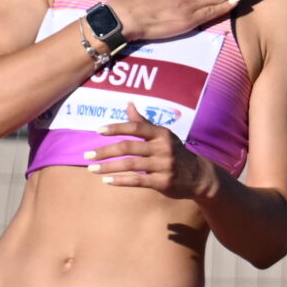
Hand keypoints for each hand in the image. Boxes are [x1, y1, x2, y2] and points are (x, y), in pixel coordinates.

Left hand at [84, 103, 216, 199]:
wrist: (199, 176)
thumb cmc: (175, 152)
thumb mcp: (163, 135)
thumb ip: (144, 122)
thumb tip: (128, 105)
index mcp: (162, 133)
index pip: (136, 127)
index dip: (117, 127)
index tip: (99, 130)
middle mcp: (163, 148)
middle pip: (129, 147)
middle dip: (105, 151)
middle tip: (87, 156)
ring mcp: (163, 165)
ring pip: (130, 165)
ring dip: (108, 167)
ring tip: (92, 169)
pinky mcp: (163, 182)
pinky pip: (137, 181)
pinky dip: (120, 181)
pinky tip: (107, 181)